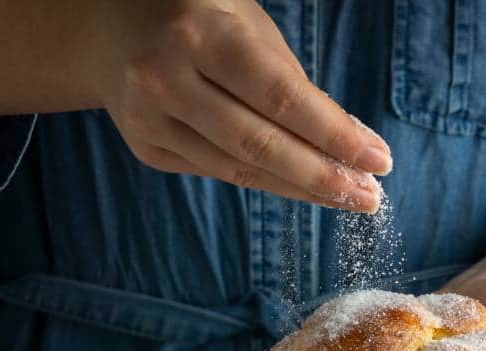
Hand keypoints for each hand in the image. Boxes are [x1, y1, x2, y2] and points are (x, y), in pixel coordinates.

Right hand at [85, 0, 389, 209]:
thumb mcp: (246, 25)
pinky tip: (304, 188)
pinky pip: (220, 172)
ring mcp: (149, 117)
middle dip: (323, 176)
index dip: (333, 135)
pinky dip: (268, 182)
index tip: (378, 160)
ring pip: (240, 168)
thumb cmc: (199, 18)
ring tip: (349, 198)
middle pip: (260, 144)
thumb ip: (290, 82)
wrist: (107, 28)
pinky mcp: (147, 148)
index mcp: (199, 34)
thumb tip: (348, 144)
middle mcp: (166, 77)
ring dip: (303, 189)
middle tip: (369, 196)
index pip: (280, 97)